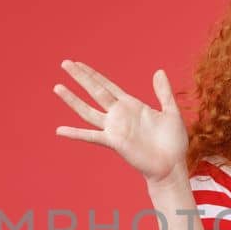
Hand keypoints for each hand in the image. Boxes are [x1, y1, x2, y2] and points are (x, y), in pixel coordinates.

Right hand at [53, 60, 188, 184]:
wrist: (172, 166)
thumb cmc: (173, 142)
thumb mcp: (171, 112)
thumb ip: (163, 92)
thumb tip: (158, 71)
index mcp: (131, 105)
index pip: (107, 85)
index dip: (93, 74)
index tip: (79, 64)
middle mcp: (119, 115)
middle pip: (95, 91)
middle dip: (80, 77)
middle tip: (64, 63)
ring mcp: (115, 128)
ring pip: (88, 111)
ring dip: (73, 100)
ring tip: (57, 87)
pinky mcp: (114, 142)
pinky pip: (91, 136)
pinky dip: (75, 133)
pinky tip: (60, 130)